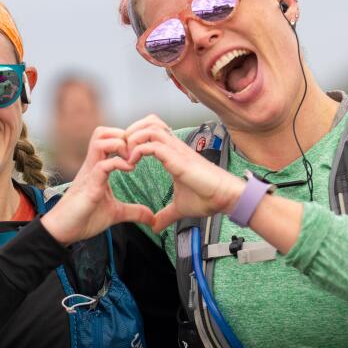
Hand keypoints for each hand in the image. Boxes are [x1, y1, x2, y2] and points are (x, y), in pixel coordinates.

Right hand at [41, 128, 153, 244]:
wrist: (62, 231)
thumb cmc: (84, 219)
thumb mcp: (115, 213)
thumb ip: (134, 212)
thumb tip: (152, 218)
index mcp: (98, 168)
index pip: (108, 139)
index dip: (126, 139)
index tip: (139, 152)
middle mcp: (92, 166)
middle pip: (102, 132)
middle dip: (123, 136)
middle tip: (136, 153)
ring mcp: (89, 173)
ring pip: (100, 141)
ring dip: (120, 145)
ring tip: (132, 160)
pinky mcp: (89, 186)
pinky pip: (102, 165)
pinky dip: (118, 164)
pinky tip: (130, 170)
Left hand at [125, 116, 244, 232]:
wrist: (225, 198)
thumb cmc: (208, 198)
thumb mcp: (179, 208)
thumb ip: (165, 214)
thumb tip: (155, 225)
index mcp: (174, 153)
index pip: (152, 130)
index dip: (135, 137)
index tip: (125, 155)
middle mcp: (175, 147)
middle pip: (149, 121)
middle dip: (131, 131)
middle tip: (122, 150)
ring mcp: (177, 150)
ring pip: (150, 127)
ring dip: (133, 138)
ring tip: (126, 155)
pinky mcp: (178, 159)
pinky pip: (154, 145)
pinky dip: (138, 151)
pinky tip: (132, 164)